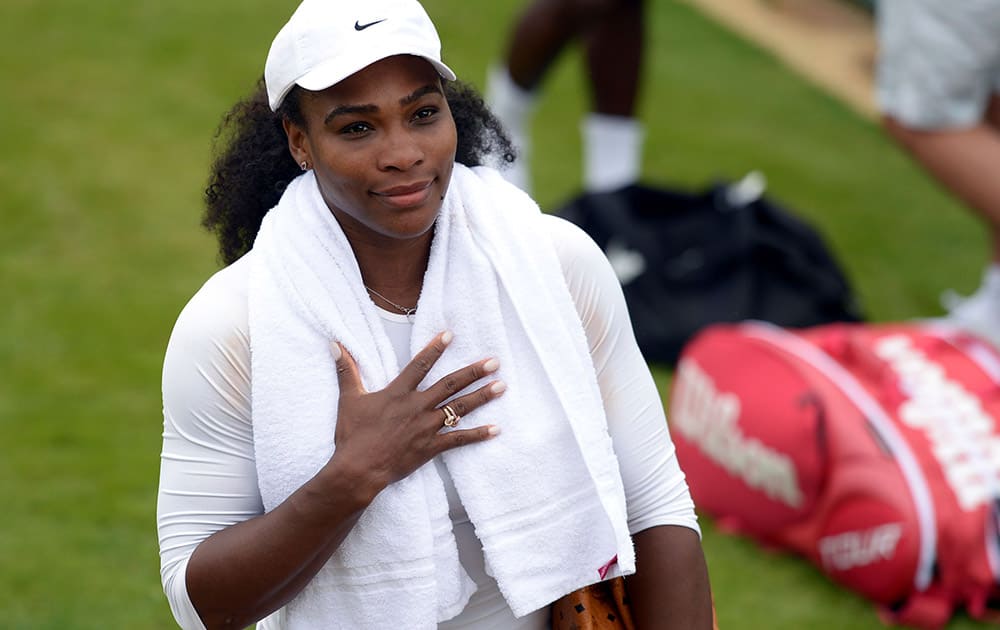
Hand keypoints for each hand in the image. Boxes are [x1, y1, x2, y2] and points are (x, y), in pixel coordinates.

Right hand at [328, 331, 503, 497]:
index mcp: (398, 393)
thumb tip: (335, 344)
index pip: (420, 365)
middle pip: (450, 385)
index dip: (435, 348)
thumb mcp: (348, 399)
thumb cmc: (352, 435)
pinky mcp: (431, 447)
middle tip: (494, 361)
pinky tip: (496, 429)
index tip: (450, 334)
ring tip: (502, 386)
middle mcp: (417, 406)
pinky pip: (459, 439)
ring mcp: (426, 427)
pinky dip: (478, 434)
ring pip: (460, 409)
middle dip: (473, 372)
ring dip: (482, 397)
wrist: (359, 469)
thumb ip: (346, 370)